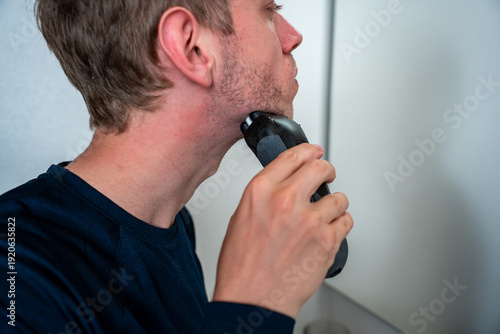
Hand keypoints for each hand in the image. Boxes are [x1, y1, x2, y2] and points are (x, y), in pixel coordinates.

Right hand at [212, 143, 352, 317]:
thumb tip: (283, 184)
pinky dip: (340, 225)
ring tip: (322, 216)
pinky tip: (328, 231)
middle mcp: (286, 201)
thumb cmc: (242, 266)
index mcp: (261, 191)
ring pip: (339, 197)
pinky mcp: (327, 240)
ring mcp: (310, 220)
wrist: (253, 298)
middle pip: (320, 167)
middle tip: (326, 175)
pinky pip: (346, 221)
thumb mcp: (240, 218)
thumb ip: (264, 196)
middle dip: (326, 170)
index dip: (308, 150)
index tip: (315, 151)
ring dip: (333, 204)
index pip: (292, 156)